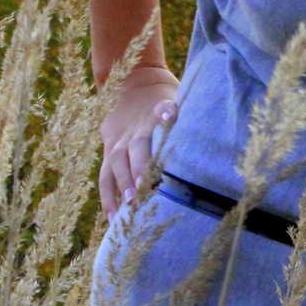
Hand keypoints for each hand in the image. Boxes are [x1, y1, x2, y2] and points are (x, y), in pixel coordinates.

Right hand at [99, 65, 178, 219]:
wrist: (135, 87)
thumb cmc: (165, 103)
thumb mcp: (177, 99)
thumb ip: (186, 115)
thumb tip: (200, 124)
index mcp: (155, 112)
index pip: (162, 109)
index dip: (166, 112)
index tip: (171, 114)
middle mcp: (134, 129)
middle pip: (136, 146)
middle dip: (139, 168)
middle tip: (143, 189)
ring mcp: (118, 142)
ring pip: (116, 163)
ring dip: (122, 185)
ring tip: (127, 209)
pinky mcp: (109, 153)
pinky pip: (106, 177)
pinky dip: (109, 197)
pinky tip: (113, 218)